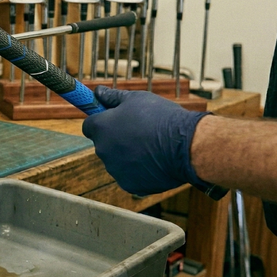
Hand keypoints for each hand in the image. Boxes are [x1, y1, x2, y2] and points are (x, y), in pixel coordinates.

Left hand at [82, 86, 226, 198]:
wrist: (186, 146)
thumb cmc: (161, 118)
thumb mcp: (137, 99)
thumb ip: (113, 97)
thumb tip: (98, 92)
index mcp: (100, 128)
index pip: (89, 126)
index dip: (101, 122)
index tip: (114, 120)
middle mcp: (102, 150)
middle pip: (103, 144)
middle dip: (116, 139)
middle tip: (140, 133)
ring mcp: (114, 169)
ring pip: (117, 161)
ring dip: (128, 156)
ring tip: (152, 147)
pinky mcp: (128, 185)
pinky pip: (130, 176)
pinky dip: (139, 171)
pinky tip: (155, 162)